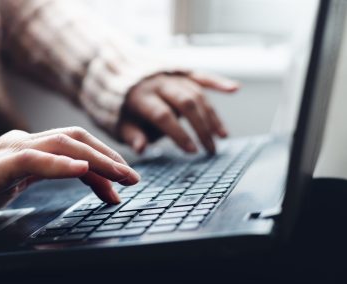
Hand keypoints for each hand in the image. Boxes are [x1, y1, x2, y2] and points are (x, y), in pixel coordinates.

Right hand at [0, 127, 139, 216]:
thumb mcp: (28, 180)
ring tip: (119, 176)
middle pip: (75, 138)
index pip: (76, 143)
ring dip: (95, 160)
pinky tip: (81, 170)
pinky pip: (32, 160)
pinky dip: (59, 164)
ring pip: (61, 144)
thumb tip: (96, 181)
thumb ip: (57, 173)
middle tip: (132, 177)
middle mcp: (26, 140)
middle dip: (108, 156)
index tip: (125, 177)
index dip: (104, 156)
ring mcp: (11, 149)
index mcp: (33, 143)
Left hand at [119, 72, 238, 153]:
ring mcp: (170, 76)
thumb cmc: (117, 106)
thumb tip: (141, 148)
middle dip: (201, 127)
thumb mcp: (117, 123)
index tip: (192, 151)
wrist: (112, 70)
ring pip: (196, 92)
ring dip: (211, 114)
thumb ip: (131, 135)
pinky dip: (217, 81)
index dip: (178, 133)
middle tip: (211, 149)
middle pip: (185, 103)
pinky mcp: (179, 71)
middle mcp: (158, 83)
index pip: (163, 115)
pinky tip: (234, 89)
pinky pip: (200, 75)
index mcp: (140, 97)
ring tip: (221, 135)